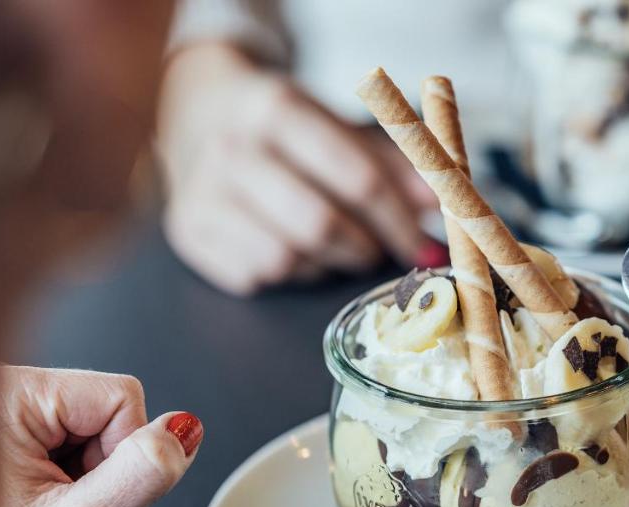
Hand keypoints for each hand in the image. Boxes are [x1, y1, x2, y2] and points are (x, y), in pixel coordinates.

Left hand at [0, 366, 202, 506]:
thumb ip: (141, 475)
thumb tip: (185, 429)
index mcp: (10, 393)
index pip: (122, 396)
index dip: (125, 454)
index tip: (84, 497)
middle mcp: (2, 388)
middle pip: (108, 409)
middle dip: (103, 467)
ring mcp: (3, 407)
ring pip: (94, 427)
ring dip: (86, 475)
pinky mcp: (7, 426)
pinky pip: (69, 439)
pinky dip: (66, 477)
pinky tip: (37, 502)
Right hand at [158, 44, 440, 294]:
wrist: (197, 111)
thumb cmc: (281, 126)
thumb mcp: (336, 125)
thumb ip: (393, 162)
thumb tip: (439, 202)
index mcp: (277, 109)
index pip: (357, 177)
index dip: (398, 219)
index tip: (420, 242)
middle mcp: (232, 149)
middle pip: (319, 225)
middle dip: (362, 248)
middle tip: (375, 250)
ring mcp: (203, 194)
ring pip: (286, 259)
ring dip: (324, 264)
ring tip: (332, 246)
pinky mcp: (189, 232)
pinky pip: (256, 276)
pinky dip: (287, 273)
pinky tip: (292, 249)